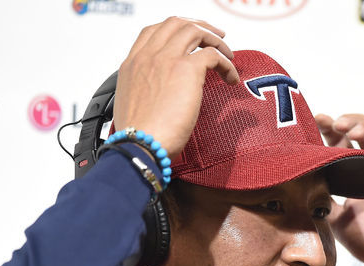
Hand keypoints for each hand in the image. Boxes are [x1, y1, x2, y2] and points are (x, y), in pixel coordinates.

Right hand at [114, 17, 239, 158]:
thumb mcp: (135, 105)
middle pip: (177, 23)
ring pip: (195, 31)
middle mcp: (148, 56)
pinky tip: (231, 78)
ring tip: (228, 55)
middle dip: (200, 26)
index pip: (153, 31)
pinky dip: (226, 64)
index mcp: (133, 64)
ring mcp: (167, 59)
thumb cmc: (140, 137)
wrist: (140, 145)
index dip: (176, 29)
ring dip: (216, 40)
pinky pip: (214, 55)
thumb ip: (147, 91)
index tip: (191, 38)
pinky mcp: (187, 69)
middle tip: (217, 38)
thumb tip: (163, 96)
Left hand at [316, 114, 363, 265]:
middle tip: (333, 123)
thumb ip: (323, 201)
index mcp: (357, 173)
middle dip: (346, 122)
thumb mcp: (339, 221)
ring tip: (350, 131)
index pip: (341, 143)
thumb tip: (296, 184)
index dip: (329, 130)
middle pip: (361, 130)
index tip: (316, 121)